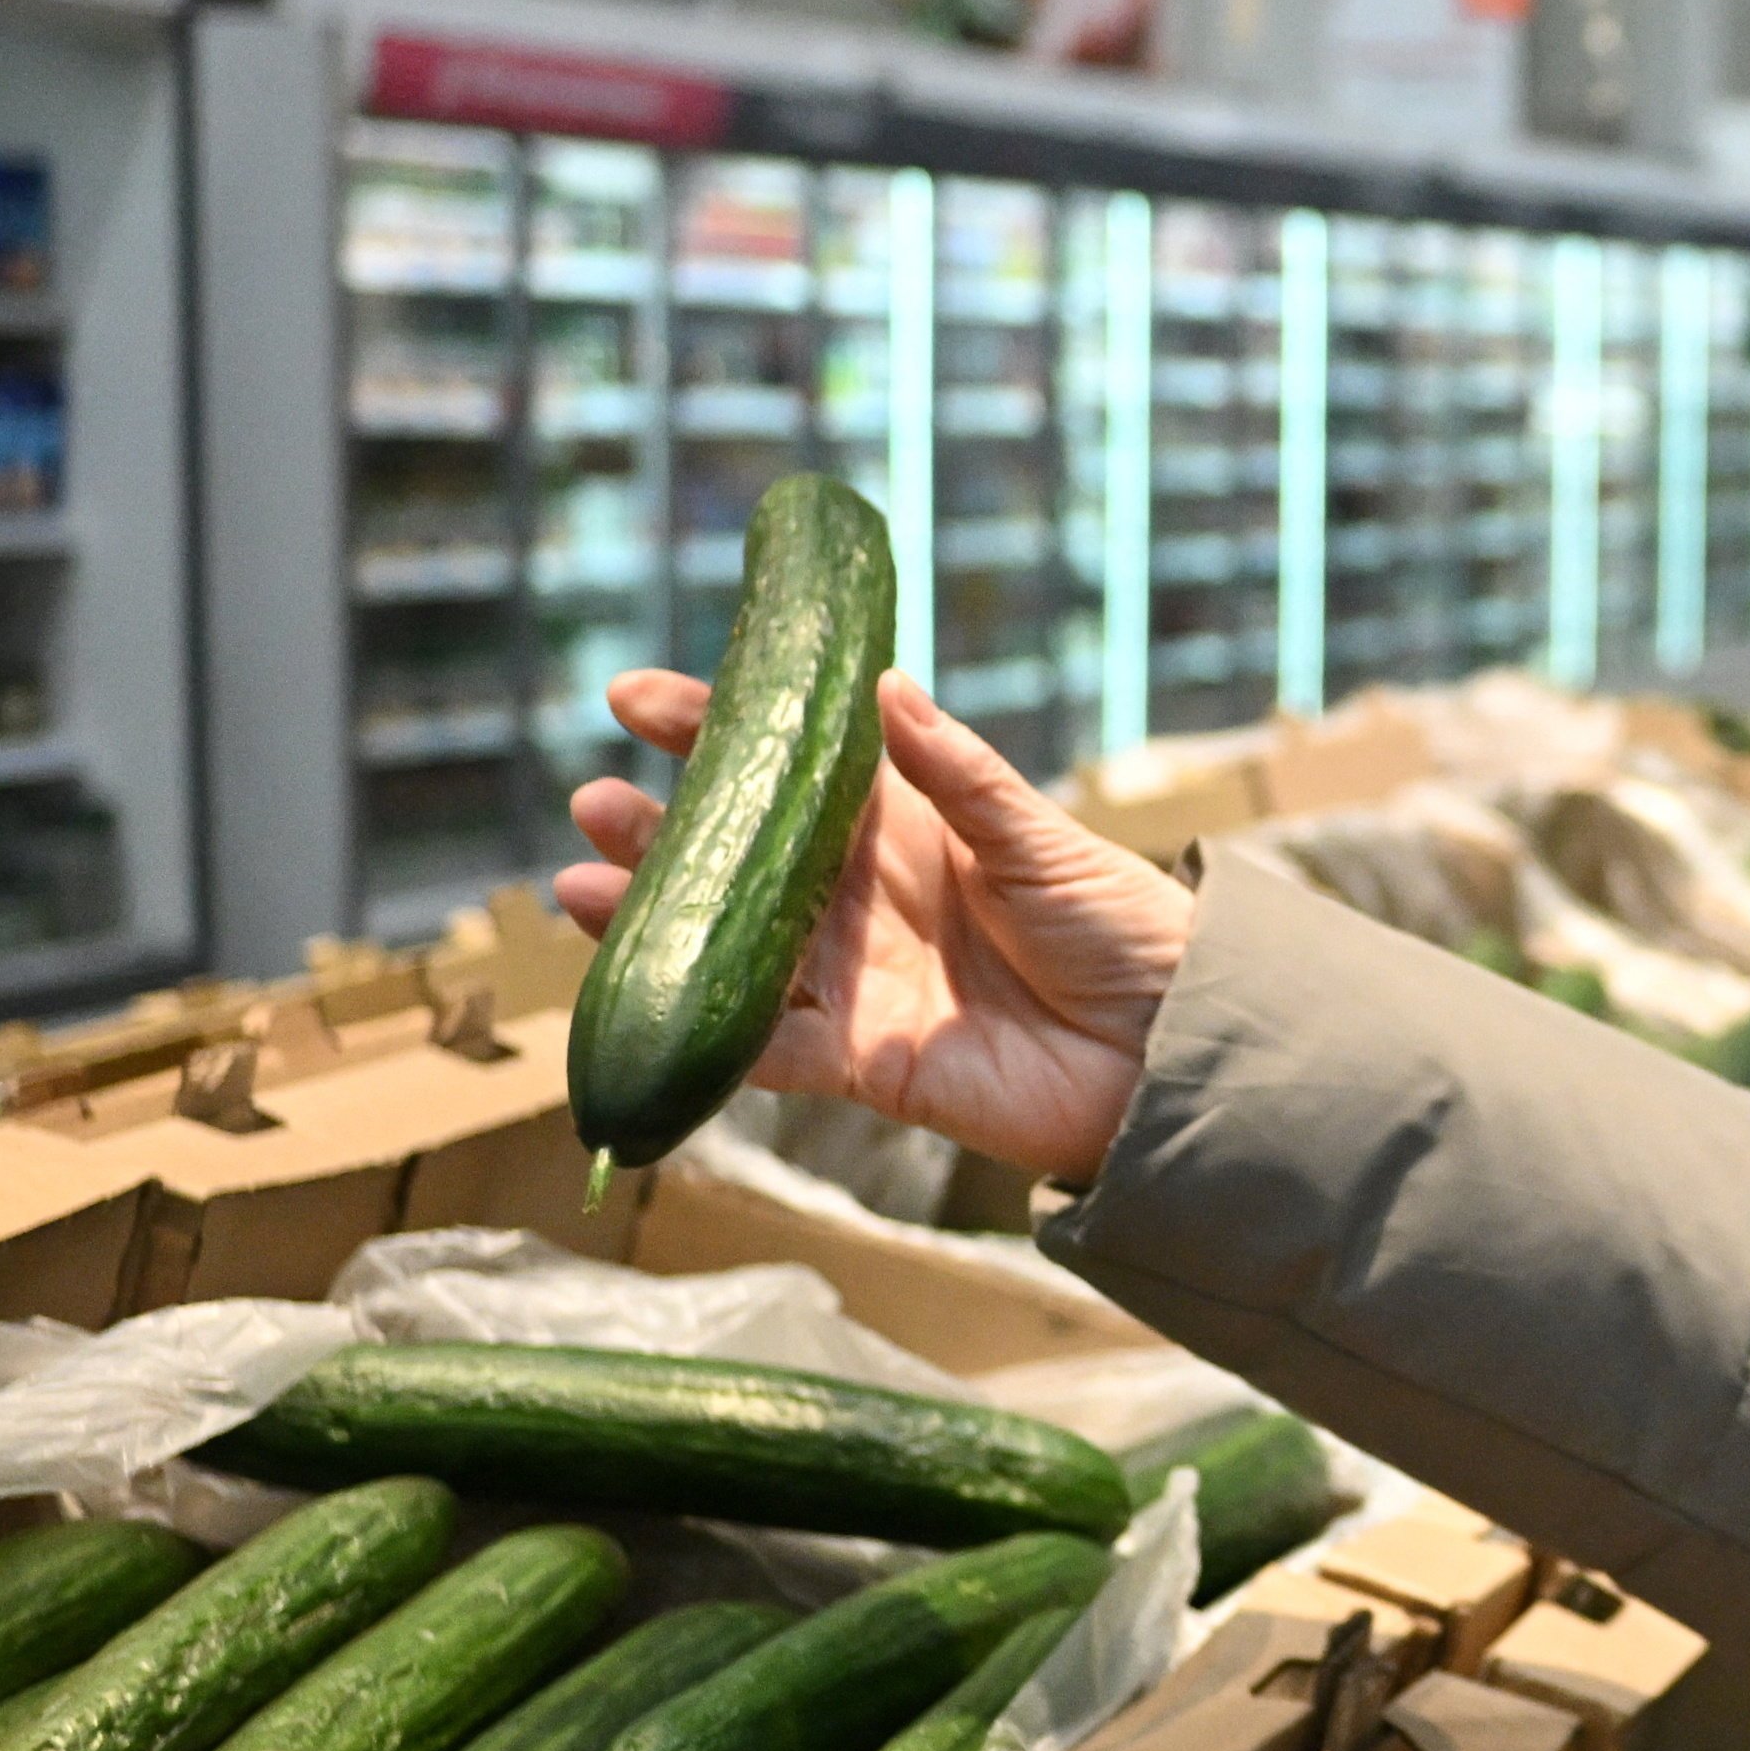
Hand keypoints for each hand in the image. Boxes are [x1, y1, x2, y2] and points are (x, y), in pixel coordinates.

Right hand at [556, 669, 1193, 1186]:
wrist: (1174, 1049)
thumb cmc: (1123, 927)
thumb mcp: (1041, 838)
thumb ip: (958, 774)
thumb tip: (882, 686)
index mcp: (908, 831)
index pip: (790, 773)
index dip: (715, 734)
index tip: (635, 701)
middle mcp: (867, 903)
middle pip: (741, 861)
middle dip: (661, 830)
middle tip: (591, 798)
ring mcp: (859, 984)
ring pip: (732, 949)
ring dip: (655, 920)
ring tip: (575, 883)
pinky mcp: (866, 1064)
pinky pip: (768, 1051)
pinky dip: (709, 1029)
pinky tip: (640, 995)